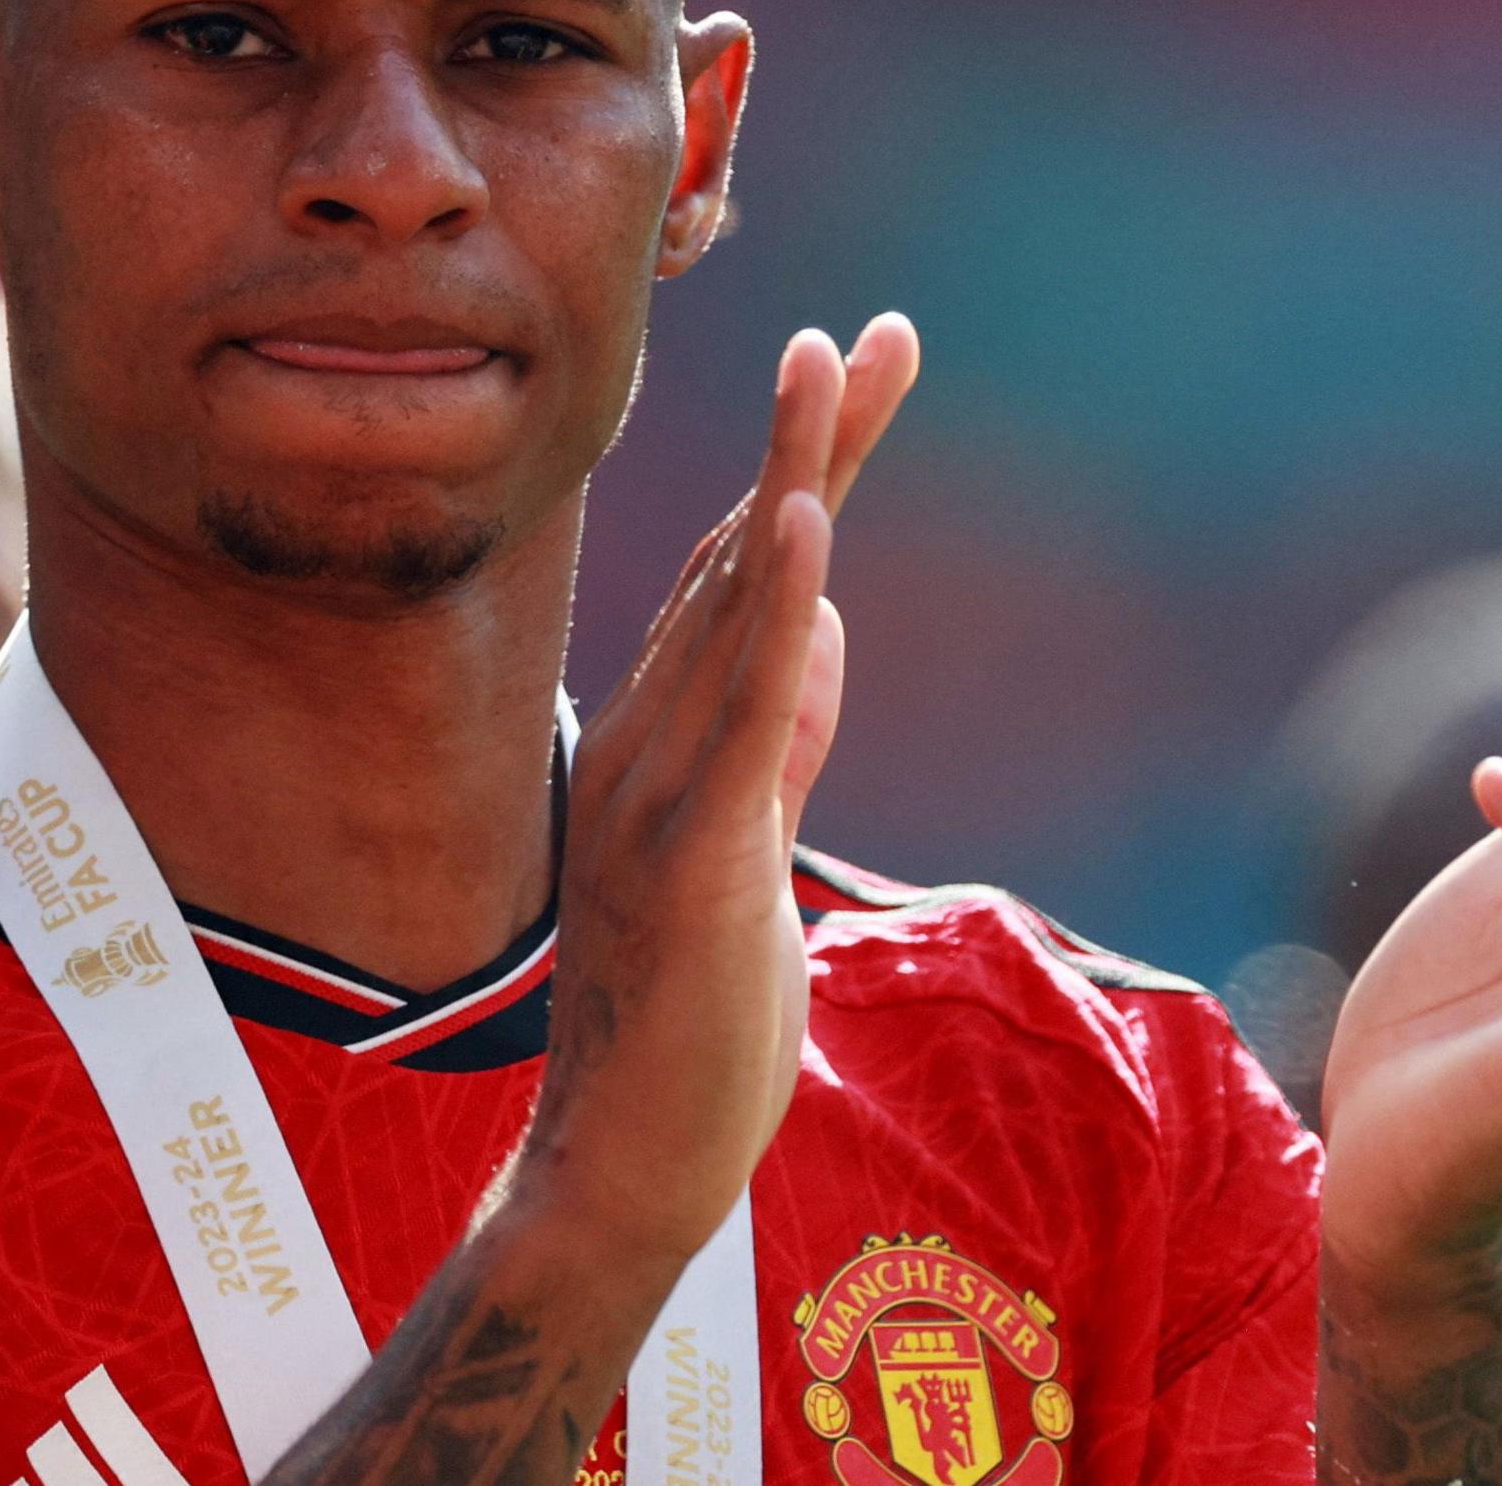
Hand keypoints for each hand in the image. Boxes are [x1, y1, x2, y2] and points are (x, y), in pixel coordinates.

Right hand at [513, 313, 918, 1266]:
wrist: (624, 1169)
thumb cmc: (695, 1032)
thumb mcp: (754, 854)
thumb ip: (786, 742)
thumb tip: (829, 628)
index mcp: (664, 742)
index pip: (743, 576)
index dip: (807, 468)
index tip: (862, 369)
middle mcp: (650, 742)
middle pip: (743, 560)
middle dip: (817, 440)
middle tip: (876, 332)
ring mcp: (662, 792)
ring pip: (737, 608)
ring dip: (794, 478)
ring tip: (836, 365)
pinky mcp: (696, 854)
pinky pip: (746, 712)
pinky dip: (774, 610)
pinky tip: (805, 523)